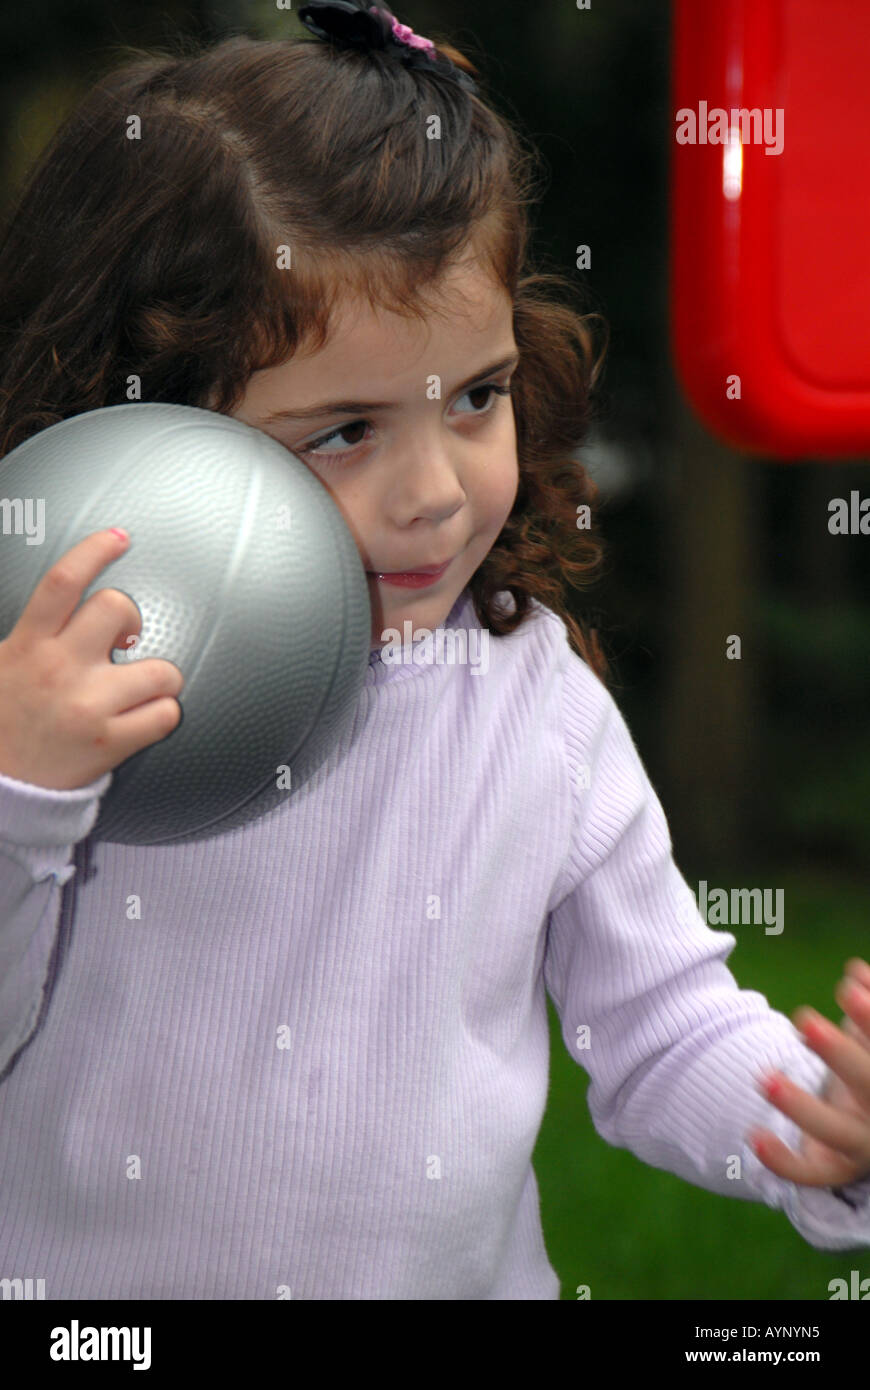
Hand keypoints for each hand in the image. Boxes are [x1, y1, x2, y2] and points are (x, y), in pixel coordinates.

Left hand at [749, 957, 869, 1188]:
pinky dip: (784, 1161)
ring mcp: (862, 1145)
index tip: (846, 984)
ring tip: (764, 1077)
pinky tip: (755, 1136)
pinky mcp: (836, 1170)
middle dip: (839, 1053)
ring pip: (838, 1133)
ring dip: (803, 1107)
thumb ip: (868, 1007)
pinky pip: (811, 1174)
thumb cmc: (868, 1065)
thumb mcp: (868, 1037)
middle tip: (803, 1017)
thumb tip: (855, 972)